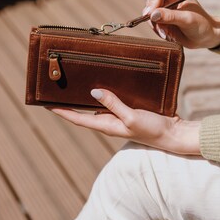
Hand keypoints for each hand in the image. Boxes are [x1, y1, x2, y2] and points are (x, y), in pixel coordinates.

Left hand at [47, 89, 200, 154]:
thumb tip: (93, 93)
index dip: (62, 111)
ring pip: (96, 107)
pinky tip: (102, 86)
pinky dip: (102, 95)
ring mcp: (117, 117)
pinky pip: (110, 102)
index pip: (78, 119)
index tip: (47, 104)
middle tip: (58, 92)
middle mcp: (109, 121)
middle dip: (70, 105)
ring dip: (85, 99)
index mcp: (107, 125)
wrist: (171, 133)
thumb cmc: (153, 130)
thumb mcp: (132, 117)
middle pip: (84, 113)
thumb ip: (114, 104)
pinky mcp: (126, 111)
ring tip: (75, 86)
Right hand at [143, 0, 219, 48]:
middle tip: (161, 28)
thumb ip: (170, 16)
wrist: (204, 37)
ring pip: (148, 14)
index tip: (151, 14)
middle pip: (150, 1)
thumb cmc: (201, 24)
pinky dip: (157, 30)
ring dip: (155, 26)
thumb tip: (152, 15)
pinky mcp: (160, 19)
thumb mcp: (187, 19)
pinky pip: (151, 23)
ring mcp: (163, 7)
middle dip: (153, 16)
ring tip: (166, 34)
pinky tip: (167, 35)